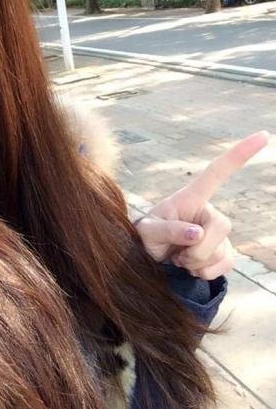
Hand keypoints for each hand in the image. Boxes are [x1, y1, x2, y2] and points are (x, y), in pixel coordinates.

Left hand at [134, 131, 269, 280]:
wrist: (147, 260)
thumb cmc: (145, 238)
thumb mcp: (147, 232)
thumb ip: (167, 230)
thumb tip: (196, 234)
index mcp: (190, 198)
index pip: (217, 172)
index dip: (240, 154)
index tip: (263, 135)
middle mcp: (207, 212)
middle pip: (223, 225)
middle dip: (199, 247)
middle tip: (176, 255)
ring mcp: (216, 234)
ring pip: (223, 250)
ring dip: (197, 263)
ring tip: (177, 259)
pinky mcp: (221, 253)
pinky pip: (225, 265)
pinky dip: (206, 273)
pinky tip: (190, 269)